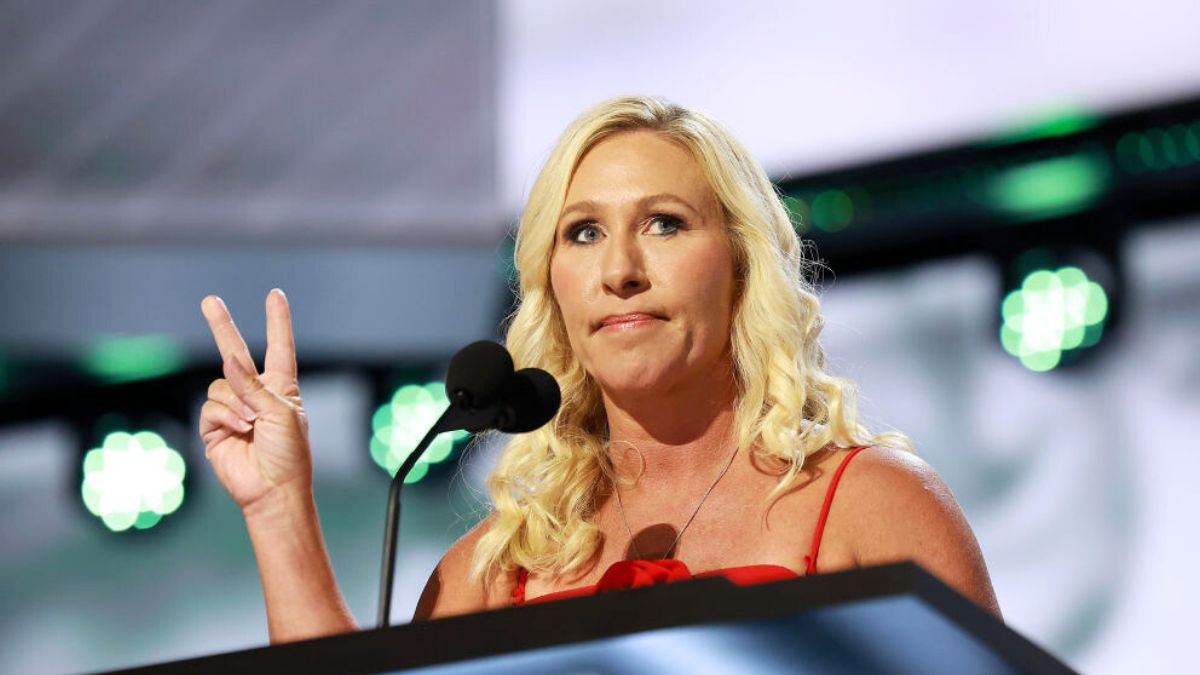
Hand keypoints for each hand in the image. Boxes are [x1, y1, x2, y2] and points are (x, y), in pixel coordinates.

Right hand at [200, 290, 311, 512]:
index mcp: (281, 388)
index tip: (275, 295)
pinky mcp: (214, 427)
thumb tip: (229, 361)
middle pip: (235, 352)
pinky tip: (239, 430)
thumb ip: (254, 386)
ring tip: (251, 423)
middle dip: (221, 326)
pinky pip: (211, 407)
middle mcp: (256, 394)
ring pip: (221, 385)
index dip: (278, 321)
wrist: (272, 490)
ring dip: (236, 402)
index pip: (279, 347)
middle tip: (209, 300)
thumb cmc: (289, 454)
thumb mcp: (281, 414)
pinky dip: (225, 416)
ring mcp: (233, 409)